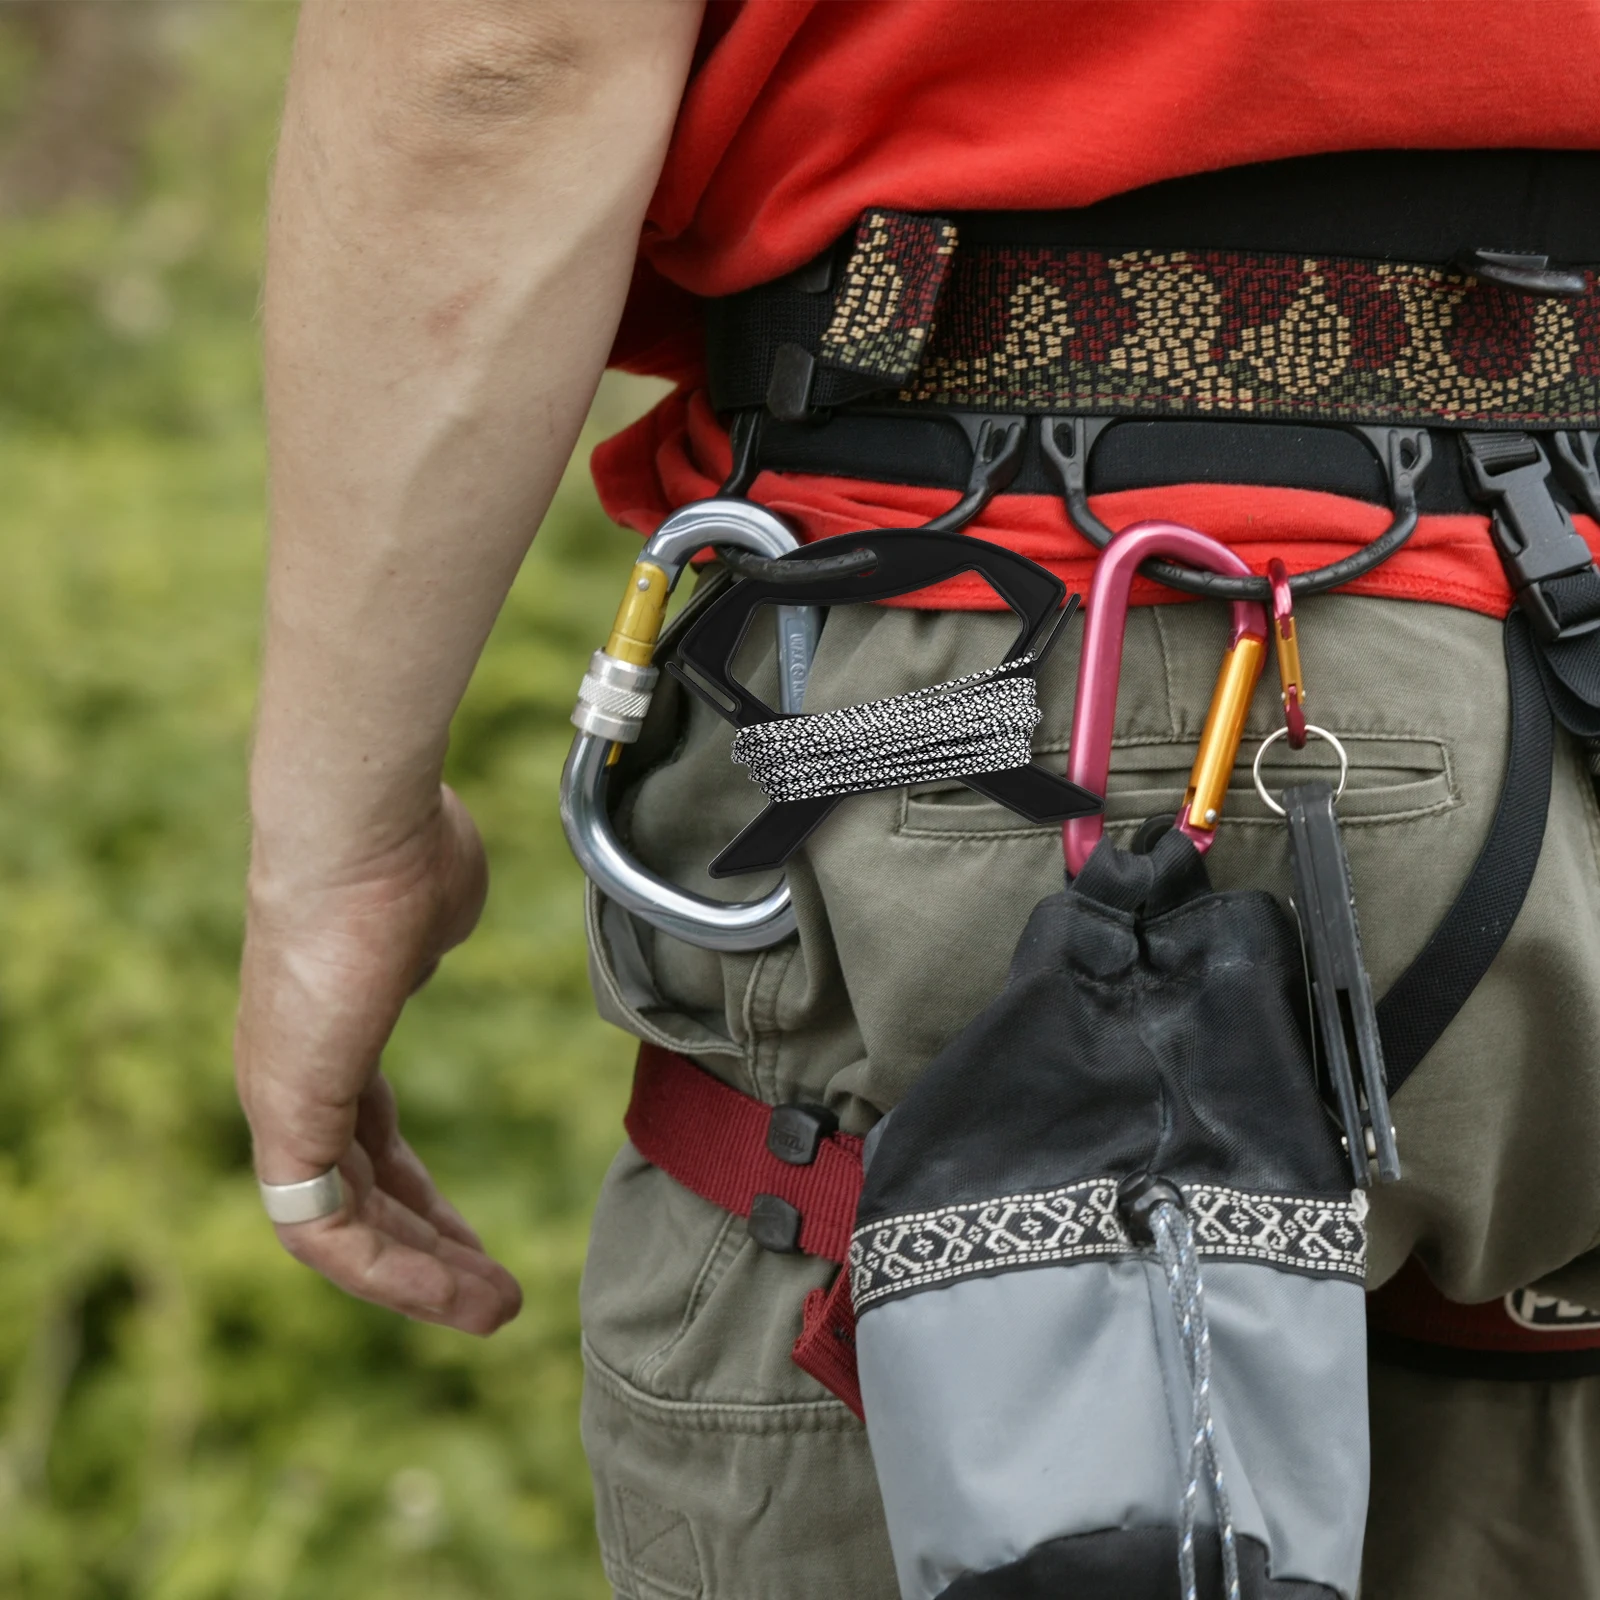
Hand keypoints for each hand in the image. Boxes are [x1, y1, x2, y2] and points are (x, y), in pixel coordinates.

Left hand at [235, 786, 521, 1334]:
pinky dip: (391, 1270)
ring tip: (495, 1312)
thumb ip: (430, 943)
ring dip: (420, 1277)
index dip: (425, 1201)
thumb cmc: (410, 859)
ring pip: (344, 1224)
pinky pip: (328, 1226)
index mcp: (329, 1036)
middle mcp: (294, 1077)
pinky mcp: (284, 1116)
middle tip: (495, 1296)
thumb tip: (438, 930)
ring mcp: (281, 1099)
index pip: (371, 1144)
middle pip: (362, 1193)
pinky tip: (454, 1292)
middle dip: (432, 1251)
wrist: (364, 833)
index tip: (480, 1237)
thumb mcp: (434, 916)